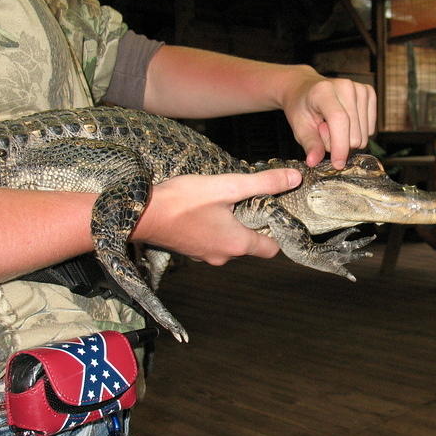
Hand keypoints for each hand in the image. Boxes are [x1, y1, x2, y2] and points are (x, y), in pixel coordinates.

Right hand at [133, 168, 300, 264]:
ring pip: (230, 242)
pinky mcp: (190, 250)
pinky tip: (207, 209)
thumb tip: (294, 178)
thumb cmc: (183, 201)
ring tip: (228, 201)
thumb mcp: (227, 186)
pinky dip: (215, 227)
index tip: (276, 211)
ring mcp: (205, 255)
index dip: (277, 230)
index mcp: (237, 244)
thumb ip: (263, 183)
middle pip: (251, 244)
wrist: (141, 214)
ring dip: (233, 224)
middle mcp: (223, 256)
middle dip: (254, 224)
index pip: (272, 248)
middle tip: (251, 200)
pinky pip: (212, 240)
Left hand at [282, 70, 376, 168]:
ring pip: (364, 135)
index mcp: (323, 91)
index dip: (340, 146)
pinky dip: (358, 132)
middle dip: (340, 143)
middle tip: (324, 132)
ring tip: (333, 126)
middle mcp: (345, 86)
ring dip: (348, 138)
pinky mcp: (369, 93)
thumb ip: (310, 144)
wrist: (305, 88)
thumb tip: (314, 161)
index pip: (340, 121)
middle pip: (354, 133)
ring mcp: (359, 88)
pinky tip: (345, 123)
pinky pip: (370, 129)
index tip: (337, 164)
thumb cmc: (301, 107)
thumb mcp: (299, 127)